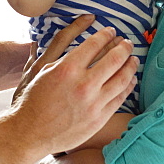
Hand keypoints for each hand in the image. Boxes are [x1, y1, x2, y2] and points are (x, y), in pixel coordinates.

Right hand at [12, 27, 138, 154]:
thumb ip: (63, 56)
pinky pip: (120, 98)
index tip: (111, 31)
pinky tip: (130, 80)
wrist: (29, 132)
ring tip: (133, 59)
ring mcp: (93, 103)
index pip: (95, 44)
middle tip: (127, 42)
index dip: (106, 35)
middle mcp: (83, 84)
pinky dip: (128, 86)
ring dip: (130, 65)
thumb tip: (78, 43)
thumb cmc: (32, 100)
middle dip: (123, 47)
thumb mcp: (42, 70)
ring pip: (122, 78)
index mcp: (68, 68)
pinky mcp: (99, 118)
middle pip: (114, 58)